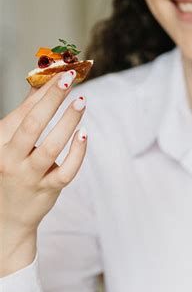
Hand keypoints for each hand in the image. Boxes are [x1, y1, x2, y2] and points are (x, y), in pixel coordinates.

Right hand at [0, 70, 86, 276]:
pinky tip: (84, 135)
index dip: (41, 92)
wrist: (7, 217)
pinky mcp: (47, 190)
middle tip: (68, 80)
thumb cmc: (11, 173)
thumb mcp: (9, 145)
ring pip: (51, 146)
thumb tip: (40, 85)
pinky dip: (77, 153)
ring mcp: (30, 176)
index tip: (58, 74)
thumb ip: (24, 118)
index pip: (21, 112)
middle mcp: (11, 158)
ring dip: (67, 122)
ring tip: (81, 102)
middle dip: (51, 100)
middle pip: (33, 124)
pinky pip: (66, 171)